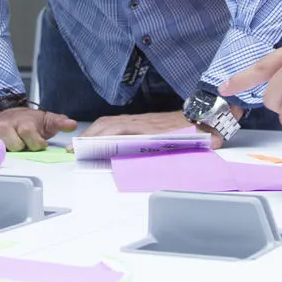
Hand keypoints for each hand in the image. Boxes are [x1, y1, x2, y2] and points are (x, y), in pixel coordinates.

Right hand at [0, 106, 73, 150]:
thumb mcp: (46, 120)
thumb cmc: (27, 120)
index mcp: (23, 122)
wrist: (7, 112)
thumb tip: (72, 124)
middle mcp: (6, 125)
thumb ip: (59, 122)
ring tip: (10, 148)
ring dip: (5, 151)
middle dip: (21, 147)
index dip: (36, 142)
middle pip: (13, 144)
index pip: (28, 133)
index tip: (40, 144)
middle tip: (23, 145)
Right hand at [85, 110, 221, 147]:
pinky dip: (103, 128)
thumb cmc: (199, 134)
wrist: (208, 115)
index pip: (117, 131)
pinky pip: (117, 121)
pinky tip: (98, 137)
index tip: (84, 147)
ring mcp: (141, 119)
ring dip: (93, 132)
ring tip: (80, 144)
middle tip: (74, 149)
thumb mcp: (187, 148)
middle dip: (89, 136)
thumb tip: (158, 167)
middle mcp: (142, 121)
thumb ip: (173, 157)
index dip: (99, 139)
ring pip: (111, 121)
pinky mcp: (143, 119)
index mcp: (150, 129)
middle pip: (108, 124)